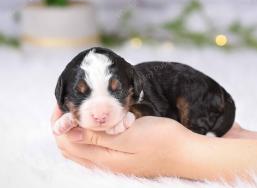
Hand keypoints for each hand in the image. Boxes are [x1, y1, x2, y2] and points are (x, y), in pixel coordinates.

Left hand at [51, 105, 189, 176]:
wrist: (185, 153)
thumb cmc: (162, 140)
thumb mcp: (131, 135)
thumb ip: (99, 137)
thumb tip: (71, 133)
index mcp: (104, 158)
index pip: (66, 141)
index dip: (60, 121)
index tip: (65, 101)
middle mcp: (104, 164)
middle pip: (69, 146)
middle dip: (64, 125)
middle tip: (71, 103)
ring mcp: (112, 162)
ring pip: (80, 148)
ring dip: (74, 129)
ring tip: (82, 110)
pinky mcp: (119, 158)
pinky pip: (93, 148)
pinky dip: (87, 134)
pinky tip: (97, 121)